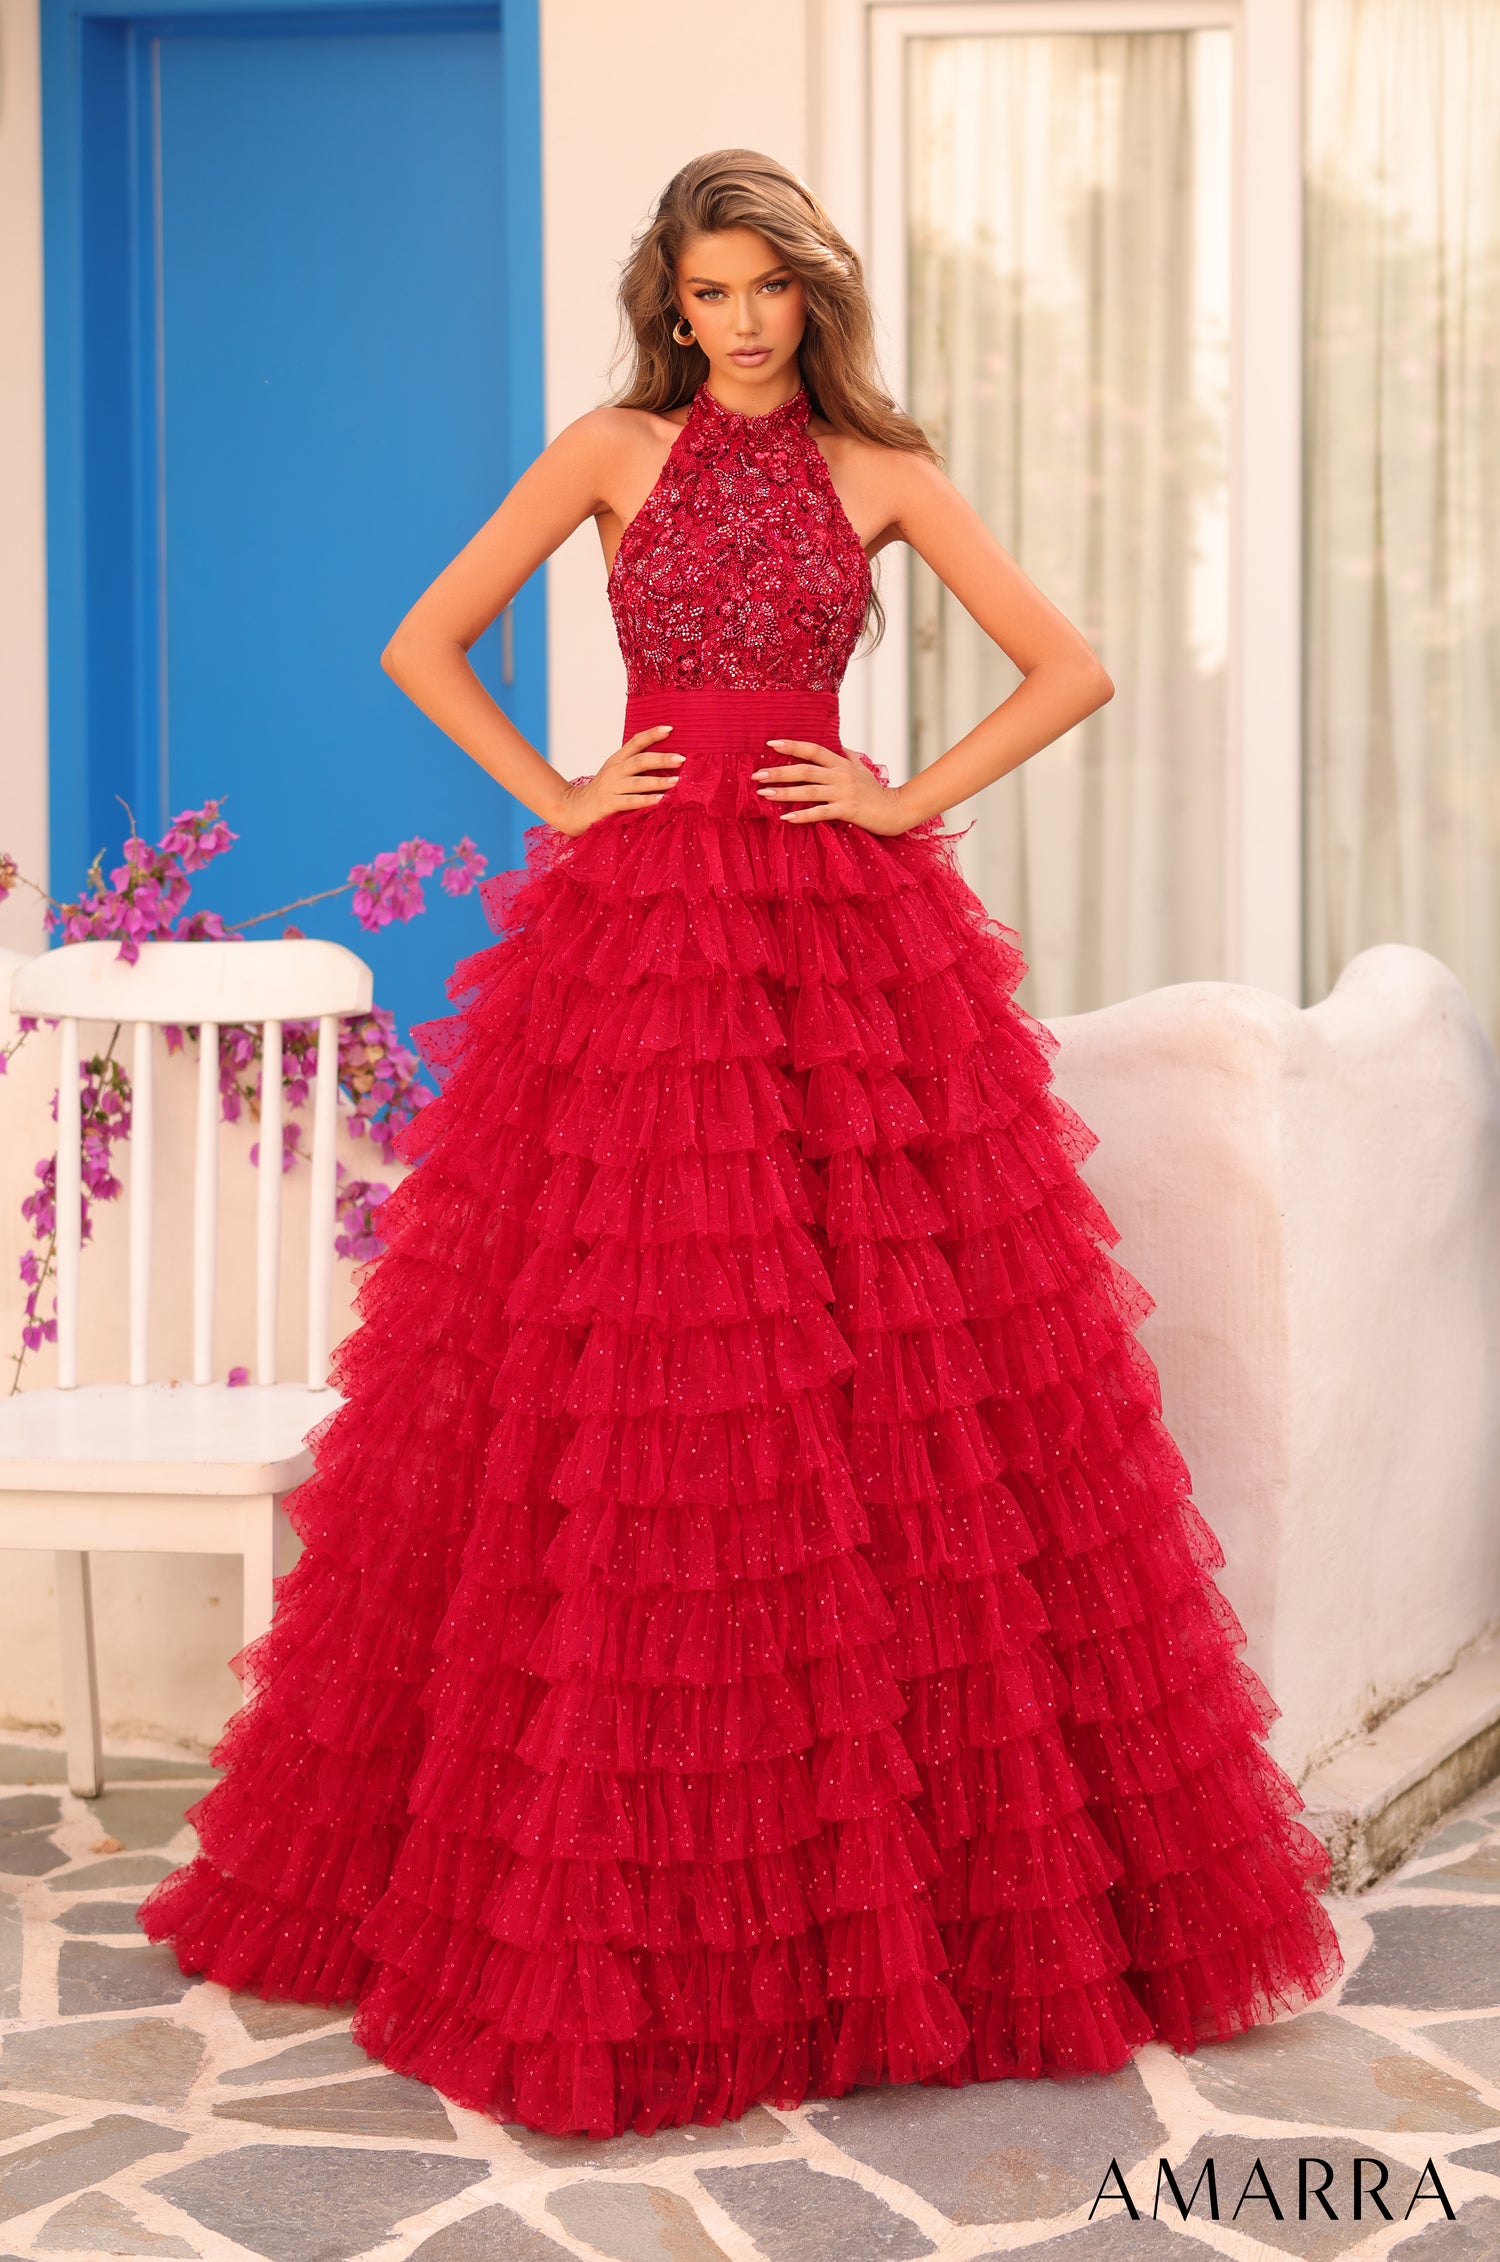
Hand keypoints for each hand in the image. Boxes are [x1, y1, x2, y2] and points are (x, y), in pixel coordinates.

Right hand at [548, 726, 683, 835]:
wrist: (575, 809)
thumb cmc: (602, 792)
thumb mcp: (616, 774)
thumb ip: (635, 767)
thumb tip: (666, 761)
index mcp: (617, 760)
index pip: (635, 742)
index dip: (652, 734)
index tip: (670, 729)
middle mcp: (614, 770)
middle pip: (640, 760)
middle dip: (662, 759)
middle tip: (681, 758)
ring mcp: (611, 787)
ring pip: (638, 782)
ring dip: (658, 781)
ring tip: (676, 781)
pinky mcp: (609, 804)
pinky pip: (630, 801)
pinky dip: (646, 800)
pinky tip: (660, 800)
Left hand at [751, 740, 915, 834]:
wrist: (896, 810)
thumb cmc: (876, 791)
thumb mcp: (861, 769)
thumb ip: (846, 756)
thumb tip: (837, 744)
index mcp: (841, 763)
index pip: (813, 749)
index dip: (792, 746)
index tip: (770, 744)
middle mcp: (840, 775)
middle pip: (805, 770)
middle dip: (779, 771)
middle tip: (756, 774)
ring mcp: (843, 793)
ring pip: (808, 790)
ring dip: (783, 792)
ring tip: (763, 794)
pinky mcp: (847, 810)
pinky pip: (819, 813)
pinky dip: (802, 815)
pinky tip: (785, 818)